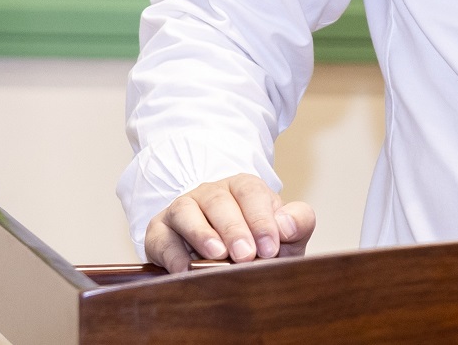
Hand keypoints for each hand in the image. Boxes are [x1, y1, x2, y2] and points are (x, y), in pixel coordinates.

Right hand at [144, 173, 315, 271]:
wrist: (225, 264)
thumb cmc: (259, 245)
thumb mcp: (285, 235)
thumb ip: (298, 223)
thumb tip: (285, 225)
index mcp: (243, 188)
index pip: (251, 192)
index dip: (261, 219)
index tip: (271, 247)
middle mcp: (210, 193)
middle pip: (219, 200)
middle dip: (234, 228)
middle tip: (246, 255)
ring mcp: (182, 210)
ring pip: (186, 211)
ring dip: (201, 233)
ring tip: (216, 254)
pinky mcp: (159, 233)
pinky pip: (161, 238)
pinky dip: (172, 254)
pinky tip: (185, 270)